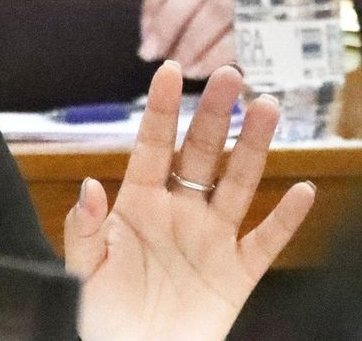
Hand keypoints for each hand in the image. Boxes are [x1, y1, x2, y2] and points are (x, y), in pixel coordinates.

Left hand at [67, 62, 314, 340]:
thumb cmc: (97, 313)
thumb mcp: (82, 266)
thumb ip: (86, 225)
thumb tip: (91, 185)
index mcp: (136, 204)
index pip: (150, 144)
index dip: (159, 108)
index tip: (169, 70)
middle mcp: (177, 213)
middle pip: (200, 153)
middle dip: (215, 114)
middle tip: (231, 75)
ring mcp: (209, 240)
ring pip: (237, 184)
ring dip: (253, 148)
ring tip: (268, 107)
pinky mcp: (236, 274)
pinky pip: (266, 241)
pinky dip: (286, 218)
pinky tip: (300, 189)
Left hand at [139, 0, 239, 76]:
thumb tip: (152, 34)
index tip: (145, 30)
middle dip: (169, 22)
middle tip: (152, 54)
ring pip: (221, 5)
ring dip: (192, 41)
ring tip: (180, 67)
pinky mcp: (292, 7)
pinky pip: (249, 31)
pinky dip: (221, 53)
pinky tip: (207, 71)